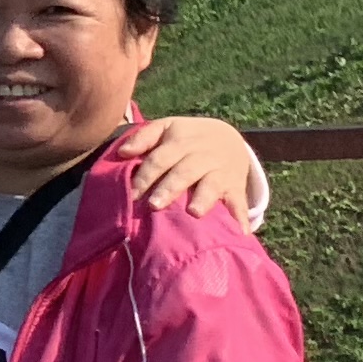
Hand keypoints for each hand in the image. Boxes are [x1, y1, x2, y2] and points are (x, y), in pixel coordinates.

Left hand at [118, 115, 260, 220]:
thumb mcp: (167, 128)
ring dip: (203, 199)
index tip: (133, 194)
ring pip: (212, 186)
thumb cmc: (186, 138)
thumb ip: (144, 137)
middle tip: (154, 205)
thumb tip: (123, 152)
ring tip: (194, 213)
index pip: (161, 158)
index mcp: (182, 141)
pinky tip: (238, 233)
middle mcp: (203, 156)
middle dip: (170, 188)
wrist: (228, 138)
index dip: (146, 176)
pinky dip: (239, 218)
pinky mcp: (236, 188)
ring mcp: (221, 172)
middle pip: (184, 173)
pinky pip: (239, 203)